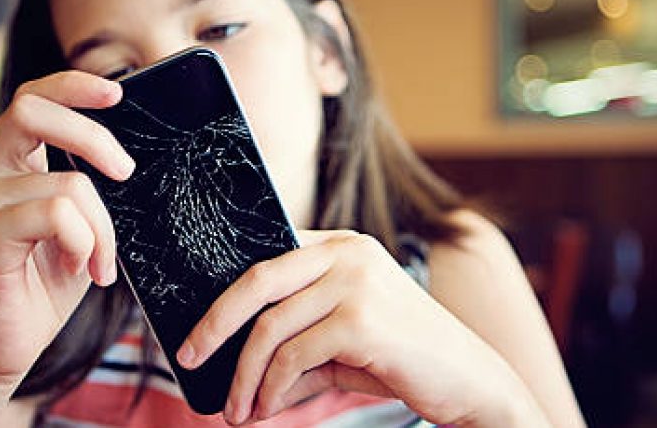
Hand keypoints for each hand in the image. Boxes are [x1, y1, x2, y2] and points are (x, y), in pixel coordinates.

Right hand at [0, 71, 132, 390]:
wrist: (3, 343)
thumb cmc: (43, 282)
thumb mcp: (80, 224)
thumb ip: (90, 186)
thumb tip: (127, 158)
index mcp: (7, 161)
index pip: (33, 98)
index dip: (71, 85)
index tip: (116, 92)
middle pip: (30, 110)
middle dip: (91, 135)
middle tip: (125, 172)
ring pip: (68, 183)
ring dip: (101, 229)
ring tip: (96, 263)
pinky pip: (57, 215)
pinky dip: (84, 243)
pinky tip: (78, 269)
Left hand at [176, 231, 542, 425]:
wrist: (468, 379)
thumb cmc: (400, 358)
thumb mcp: (339, 345)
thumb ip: (291, 346)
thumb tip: (231, 370)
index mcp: (342, 246)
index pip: (266, 259)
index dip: (224, 295)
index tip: (196, 329)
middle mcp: (348, 253)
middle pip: (256, 281)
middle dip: (214, 325)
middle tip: (189, 359)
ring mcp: (356, 282)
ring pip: (270, 327)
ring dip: (244, 376)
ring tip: (236, 410)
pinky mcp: (362, 319)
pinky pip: (294, 354)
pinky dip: (271, 388)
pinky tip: (266, 408)